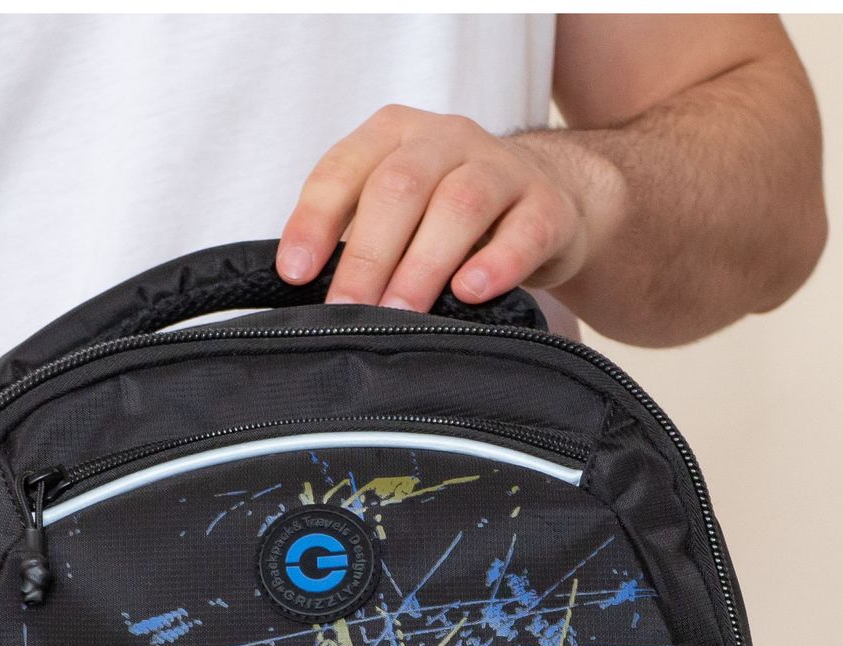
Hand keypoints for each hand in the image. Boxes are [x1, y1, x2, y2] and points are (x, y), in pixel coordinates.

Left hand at [276, 106, 619, 311]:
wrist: (547, 201)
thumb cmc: (451, 218)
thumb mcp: (399, 213)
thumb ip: (358, 240)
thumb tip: (311, 300)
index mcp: (395, 135)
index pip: (344, 169)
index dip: (315, 220)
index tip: (295, 274)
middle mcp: (446, 139)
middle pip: (400, 187)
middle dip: (368, 255)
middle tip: (349, 312)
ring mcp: (501, 168)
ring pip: (459, 205)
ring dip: (424, 265)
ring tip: (403, 313)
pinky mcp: (548, 206)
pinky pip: (523, 231)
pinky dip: (496, 263)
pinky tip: (470, 292)